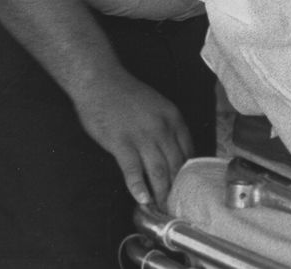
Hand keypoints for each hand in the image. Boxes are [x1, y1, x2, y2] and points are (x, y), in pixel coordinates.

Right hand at [73, 72, 192, 207]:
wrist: (101, 83)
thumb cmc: (128, 95)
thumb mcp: (158, 106)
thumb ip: (167, 126)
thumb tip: (173, 150)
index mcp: (173, 118)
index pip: (188, 150)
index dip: (189, 171)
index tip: (188, 185)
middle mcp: (162, 128)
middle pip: (176, 164)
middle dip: (177, 187)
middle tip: (177, 203)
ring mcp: (142, 137)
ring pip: (158, 170)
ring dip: (161, 192)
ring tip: (162, 207)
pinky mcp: (121, 143)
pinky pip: (132, 169)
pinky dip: (138, 186)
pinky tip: (141, 199)